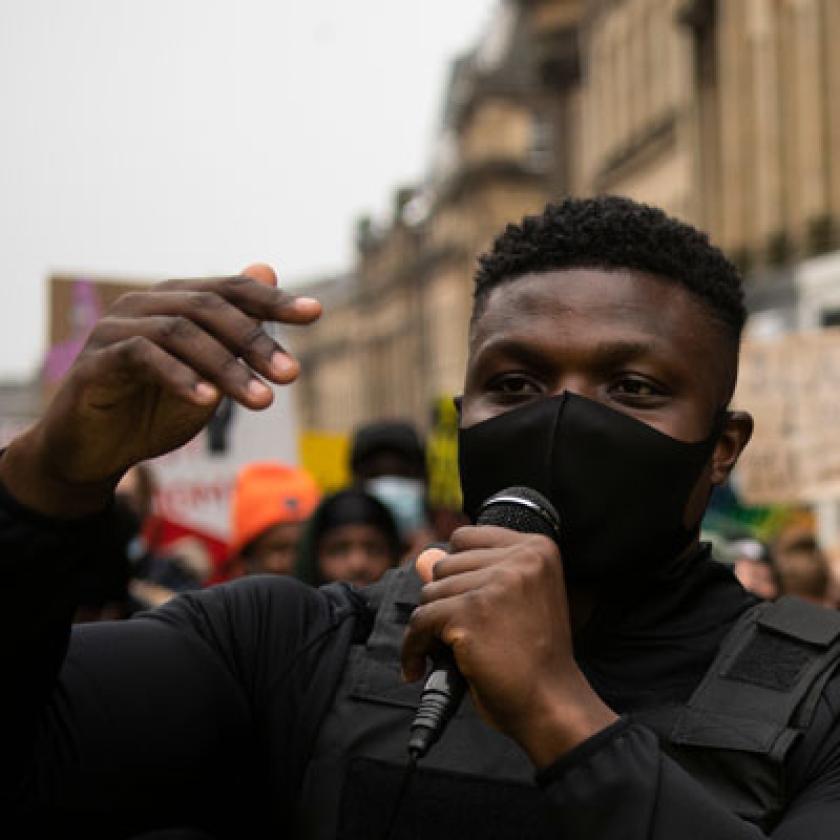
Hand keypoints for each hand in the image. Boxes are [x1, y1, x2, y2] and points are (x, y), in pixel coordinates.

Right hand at [0, 264, 320, 516]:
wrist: (95, 452)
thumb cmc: (155, 409)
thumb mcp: (208, 372)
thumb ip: (236, 330)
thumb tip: (268, 268)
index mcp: (174, 302)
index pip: (230, 291)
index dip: (273, 300)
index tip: (316, 313)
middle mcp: (144, 305)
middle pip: (209, 309)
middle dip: (256, 341)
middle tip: (291, 374)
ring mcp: (115, 330)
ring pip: (181, 333)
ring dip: (227, 367)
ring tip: (263, 401)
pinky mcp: (94, 362)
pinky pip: (141, 357)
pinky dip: (179, 377)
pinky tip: (207, 401)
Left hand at [403, 526, 617, 767]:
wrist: (551, 703)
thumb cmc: (536, 657)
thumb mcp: (520, 599)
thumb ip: (477, 573)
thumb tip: (424, 559)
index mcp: (537, 548)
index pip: (467, 538)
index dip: (456, 570)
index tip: (461, 597)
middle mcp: (519, 558)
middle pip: (446, 565)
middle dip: (444, 600)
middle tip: (458, 631)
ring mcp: (495, 583)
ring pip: (430, 592)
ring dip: (431, 625)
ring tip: (448, 649)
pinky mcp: (470, 612)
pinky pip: (420, 621)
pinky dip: (413, 647)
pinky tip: (418, 666)